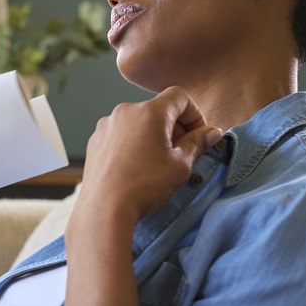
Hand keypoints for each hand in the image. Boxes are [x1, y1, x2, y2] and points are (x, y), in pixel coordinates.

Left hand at [72, 87, 222, 232]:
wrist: (104, 208)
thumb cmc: (145, 186)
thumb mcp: (181, 165)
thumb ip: (198, 142)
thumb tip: (211, 132)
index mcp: (149, 112)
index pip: (179, 96)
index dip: (194, 113)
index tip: (198, 136)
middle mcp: (125, 111)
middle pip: (158, 109)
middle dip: (174, 127)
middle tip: (181, 154)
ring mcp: (106, 125)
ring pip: (138, 122)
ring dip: (152, 136)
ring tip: (157, 164)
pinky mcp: (95, 140)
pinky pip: (121, 134)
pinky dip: (133, 144)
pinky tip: (136, 167)